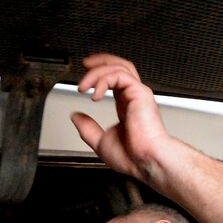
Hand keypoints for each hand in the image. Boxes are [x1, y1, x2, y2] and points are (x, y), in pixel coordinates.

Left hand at [70, 54, 174, 183]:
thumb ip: (87, 128)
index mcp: (126, 105)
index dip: (100, 72)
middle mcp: (133, 97)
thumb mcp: (100, 141)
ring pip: (119, 68)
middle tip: (85, 64)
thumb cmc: (132, 157)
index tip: (85, 76)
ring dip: (97, 73)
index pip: (115, 79)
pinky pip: (120, 76)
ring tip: (83, 86)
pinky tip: (95, 94)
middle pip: (120, 66)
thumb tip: (76, 117)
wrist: (146, 161)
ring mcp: (138, 93)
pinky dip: (104, 80)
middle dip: (101, 61)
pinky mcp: (140, 93)